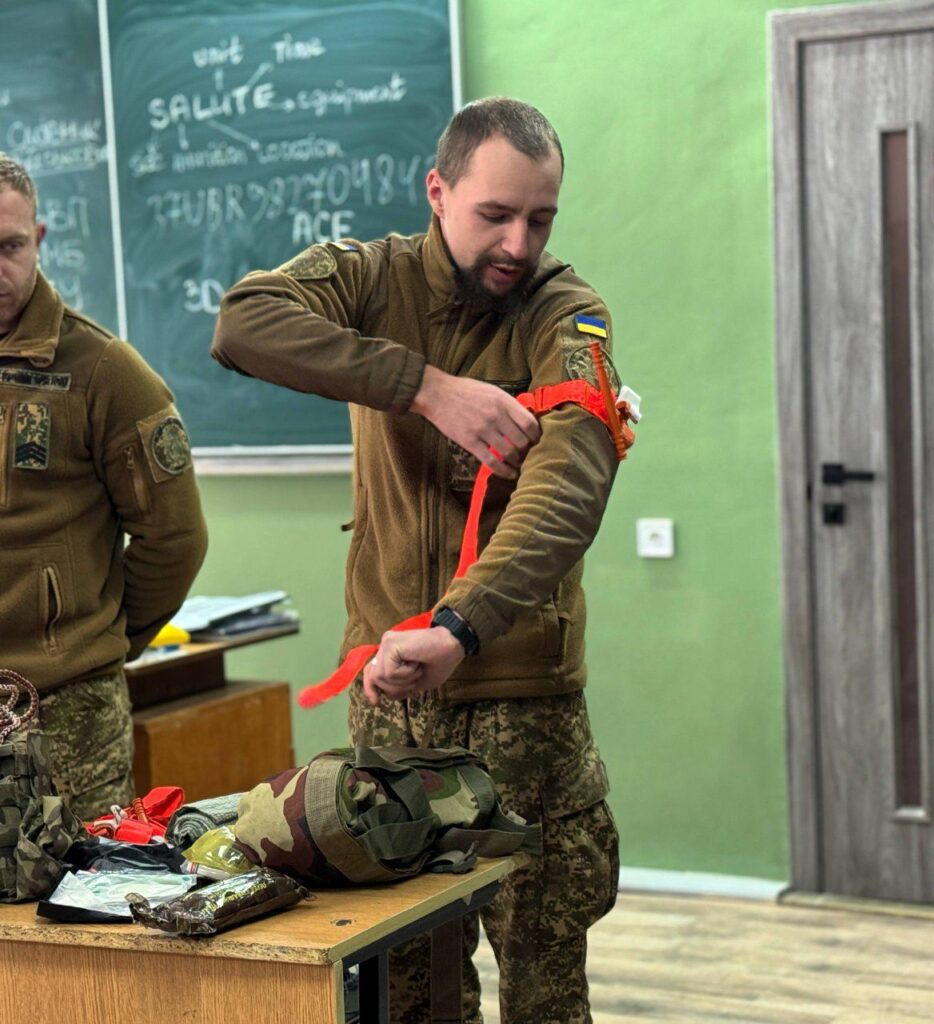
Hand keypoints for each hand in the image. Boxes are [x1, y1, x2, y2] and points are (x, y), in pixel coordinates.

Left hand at [363, 626, 464, 704]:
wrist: (452, 645)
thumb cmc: (439, 662)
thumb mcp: (415, 681)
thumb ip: (397, 686)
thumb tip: (380, 696)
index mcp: (391, 653)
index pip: (371, 672)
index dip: (370, 688)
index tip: (376, 702)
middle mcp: (386, 646)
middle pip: (373, 677)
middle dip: (393, 689)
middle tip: (413, 683)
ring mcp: (387, 643)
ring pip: (381, 677)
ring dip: (403, 681)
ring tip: (418, 669)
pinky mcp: (390, 643)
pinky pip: (389, 672)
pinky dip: (405, 674)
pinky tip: (416, 663)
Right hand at [410, 365, 540, 478]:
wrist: (437, 394)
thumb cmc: (465, 391)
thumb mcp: (492, 390)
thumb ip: (508, 405)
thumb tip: (525, 419)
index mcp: (503, 401)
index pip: (530, 423)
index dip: (537, 435)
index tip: (537, 441)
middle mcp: (496, 416)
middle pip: (522, 440)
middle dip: (528, 450)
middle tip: (528, 454)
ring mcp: (483, 430)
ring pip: (509, 453)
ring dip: (517, 462)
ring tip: (519, 464)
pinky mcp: (470, 442)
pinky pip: (491, 461)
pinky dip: (503, 470)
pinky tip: (509, 473)